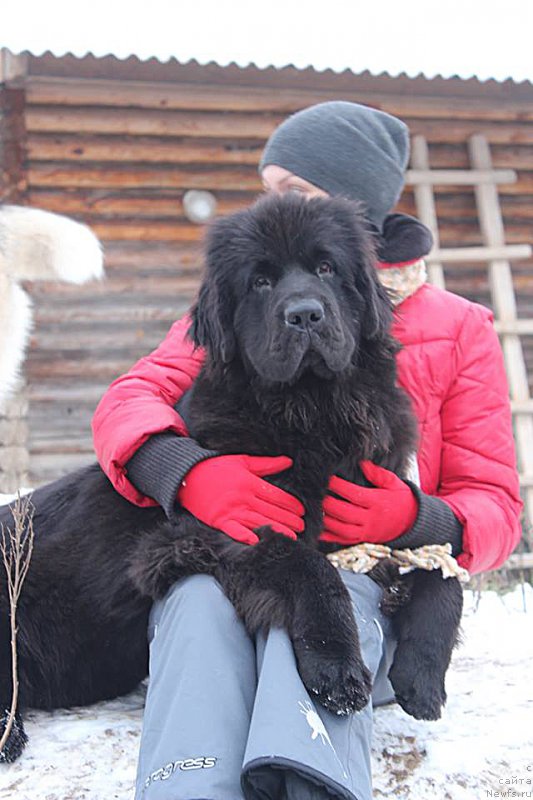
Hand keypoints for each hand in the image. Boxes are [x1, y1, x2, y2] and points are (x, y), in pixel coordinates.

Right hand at [178, 454, 304, 544]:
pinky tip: (257, 542)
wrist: (187, 475)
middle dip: (289, 519)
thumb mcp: (242, 461)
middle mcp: (242, 497)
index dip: (291, 504)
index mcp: (249, 482)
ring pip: (258, 522)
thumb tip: (289, 461)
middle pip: (271, 511)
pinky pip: (234, 531)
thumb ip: (266, 464)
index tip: (302, 510)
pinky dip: (245, 536)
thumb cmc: (216, 466)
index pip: (276, 495)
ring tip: (292, 537)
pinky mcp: (219, 521)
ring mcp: (231, 510)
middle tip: (302, 526)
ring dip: (276, 530)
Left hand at [320, 460, 417, 544]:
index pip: (355, 494)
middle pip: (346, 513)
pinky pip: (344, 541)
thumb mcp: (394, 483)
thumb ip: (378, 474)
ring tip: (316, 510)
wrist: (413, 522)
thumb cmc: (401, 500)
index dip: (339, 487)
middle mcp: (371, 519)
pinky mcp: (363, 540)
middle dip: (329, 504)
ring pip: (343, 529)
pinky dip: (330, 537)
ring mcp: (367, 531)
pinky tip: (319, 530)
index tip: (329, 479)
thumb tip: (363, 463)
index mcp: (378, 502)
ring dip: (327, 521)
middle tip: (317, 495)